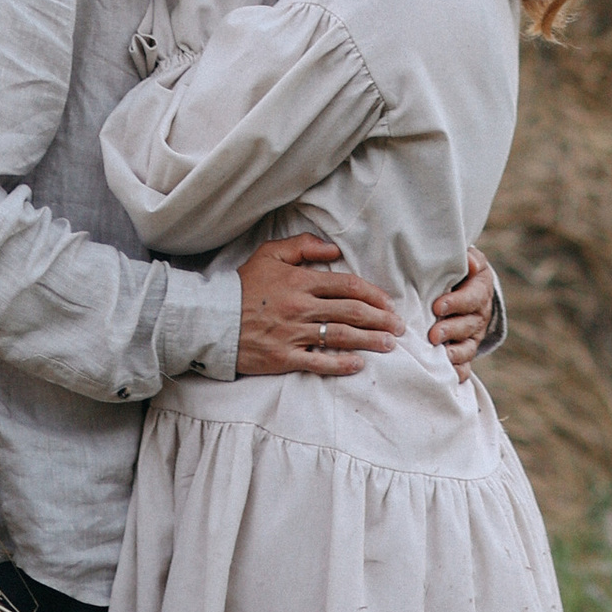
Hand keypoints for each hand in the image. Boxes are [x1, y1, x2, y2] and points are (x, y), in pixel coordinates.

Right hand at [234, 231, 402, 377]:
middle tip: (399, 326)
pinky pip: (319, 362)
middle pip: (350, 312)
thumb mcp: (269, 254)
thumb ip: (302, 247)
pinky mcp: (284, 357)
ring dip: (369, 340)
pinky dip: (341, 364)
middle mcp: (301, 306)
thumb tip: (334, 250)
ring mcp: (293, 334)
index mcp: (300, 280)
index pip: (346, 286)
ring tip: (389, 344)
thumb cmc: (243, 285)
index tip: (388, 303)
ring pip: (341, 336)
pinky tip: (359, 364)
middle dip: (380, 319)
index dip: (372, 294)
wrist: (213, 318)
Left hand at [427, 246, 497, 377]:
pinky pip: (466, 365)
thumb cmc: (462, 271)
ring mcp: (474, 335)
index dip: (456, 303)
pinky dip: (459, 372)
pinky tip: (448, 375)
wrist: (468, 287)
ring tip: (440, 355)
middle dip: (451, 331)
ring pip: (468, 347)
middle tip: (433, 335)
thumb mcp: (468, 260)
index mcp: (480, 290)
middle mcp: (479, 315)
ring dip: (454, 353)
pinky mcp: (467, 350)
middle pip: (468, 326)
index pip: (471, 298)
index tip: (437, 307)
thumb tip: (469, 261)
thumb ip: (468, 259)